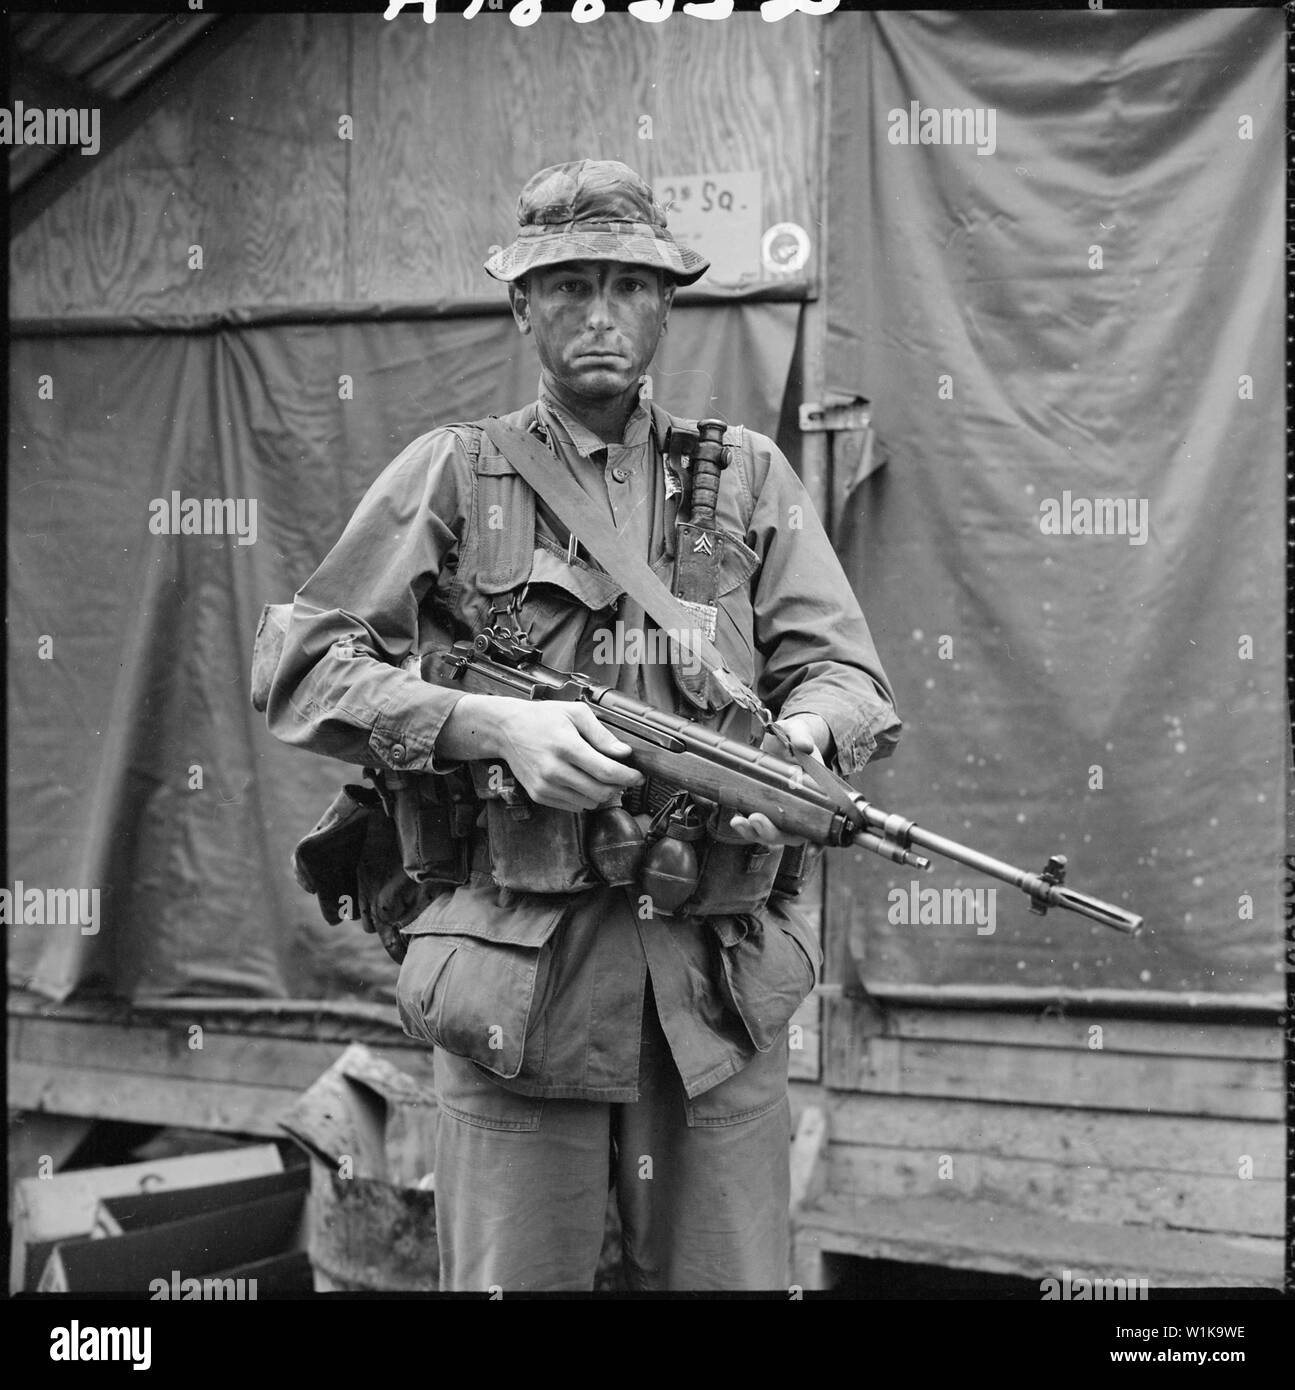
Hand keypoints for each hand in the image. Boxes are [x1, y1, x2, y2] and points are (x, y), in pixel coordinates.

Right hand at [443, 695, 642, 812]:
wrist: (505, 730)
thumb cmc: (542, 718)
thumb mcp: (575, 713)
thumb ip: (602, 734)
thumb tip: (623, 752)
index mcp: (566, 746)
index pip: (606, 771)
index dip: (628, 776)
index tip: (638, 776)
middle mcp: (554, 770)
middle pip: (600, 792)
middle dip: (618, 786)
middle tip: (623, 777)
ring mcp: (545, 786)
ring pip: (589, 802)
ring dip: (601, 794)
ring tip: (600, 777)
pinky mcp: (539, 795)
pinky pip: (573, 806)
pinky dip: (584, 798)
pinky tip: (582, 781)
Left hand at [728, 714, 828, 846]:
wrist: (783, 737)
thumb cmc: (796, 737)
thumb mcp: (798, 731)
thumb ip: (801, 736)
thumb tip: (804, 746)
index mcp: (816, 794)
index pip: (820, 824)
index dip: (817, 842)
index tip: (809, 850)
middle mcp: (800, 807)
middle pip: (790, 833)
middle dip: (772, 833)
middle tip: (755, 818)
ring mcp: (782, 808)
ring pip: (771, 832)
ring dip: (755, 832)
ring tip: (738, 821)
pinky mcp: (764, 806)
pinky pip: (756, 823)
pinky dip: (746, 825)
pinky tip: (736, 820)